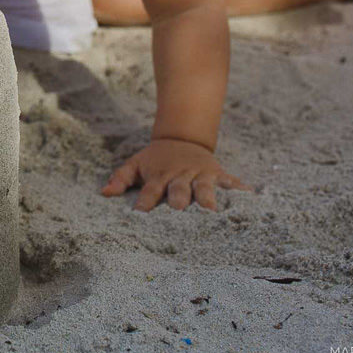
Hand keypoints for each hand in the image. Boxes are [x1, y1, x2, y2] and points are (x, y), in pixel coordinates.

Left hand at [101, 138, 249, 211]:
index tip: (140, 213)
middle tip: (180, 211)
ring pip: (204, 187)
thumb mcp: (136, 164)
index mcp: (159, 176)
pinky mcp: (218, 173)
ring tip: (211, 210)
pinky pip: (230, 182)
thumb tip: (104, 193)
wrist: (182, 138)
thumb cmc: (156, 159)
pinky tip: (249, 198)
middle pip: (179, 189)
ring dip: (207, 197)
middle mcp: (180, 176)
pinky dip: (239, 190)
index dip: (144, 201)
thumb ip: (120, 178)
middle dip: (179, 199)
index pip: (150, 191)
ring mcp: (200, 174)